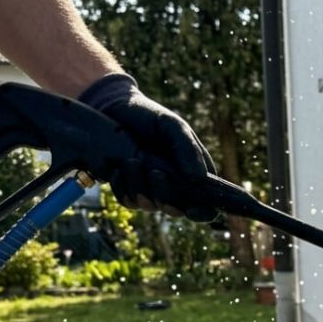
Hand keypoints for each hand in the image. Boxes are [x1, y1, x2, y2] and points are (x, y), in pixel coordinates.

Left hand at [77, 74, 217, 221]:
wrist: (114, 108)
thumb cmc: (150, 116)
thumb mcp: (173, 127)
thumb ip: (188, 150)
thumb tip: (199, 179)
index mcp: (195, 173)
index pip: (208, 204)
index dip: (204, 212)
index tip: (191, 210)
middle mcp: (175, 186)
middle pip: (177, 210)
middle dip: (165, 197)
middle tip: (154, 173)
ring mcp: (152, 189)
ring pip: (150, 205)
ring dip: (139, 187)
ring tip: (131, 161)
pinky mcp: (130, 189)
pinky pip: (128, 201)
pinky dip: (122, 187)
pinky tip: (117, 168)